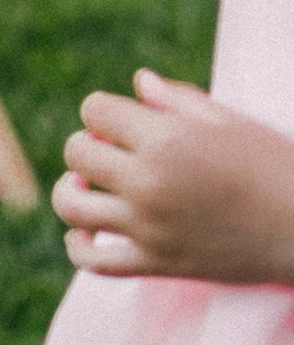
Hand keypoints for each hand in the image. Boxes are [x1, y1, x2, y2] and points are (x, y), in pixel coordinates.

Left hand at [56, 69, 293, 282]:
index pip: (95, 110)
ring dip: (73, 189)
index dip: (105, 110)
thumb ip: (178, 100)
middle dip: (89, 144)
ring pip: (71, 205)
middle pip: (77, 152)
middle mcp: (150, 182)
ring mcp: (149, 226)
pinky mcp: (156, 263)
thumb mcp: (233, 123)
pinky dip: (78, 245)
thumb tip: (137, 81)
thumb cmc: (278, 166)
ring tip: (90, 185)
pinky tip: (87, 231)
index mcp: (168, 139)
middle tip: (112, 150)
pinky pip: (91, 260)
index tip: (123, 120)